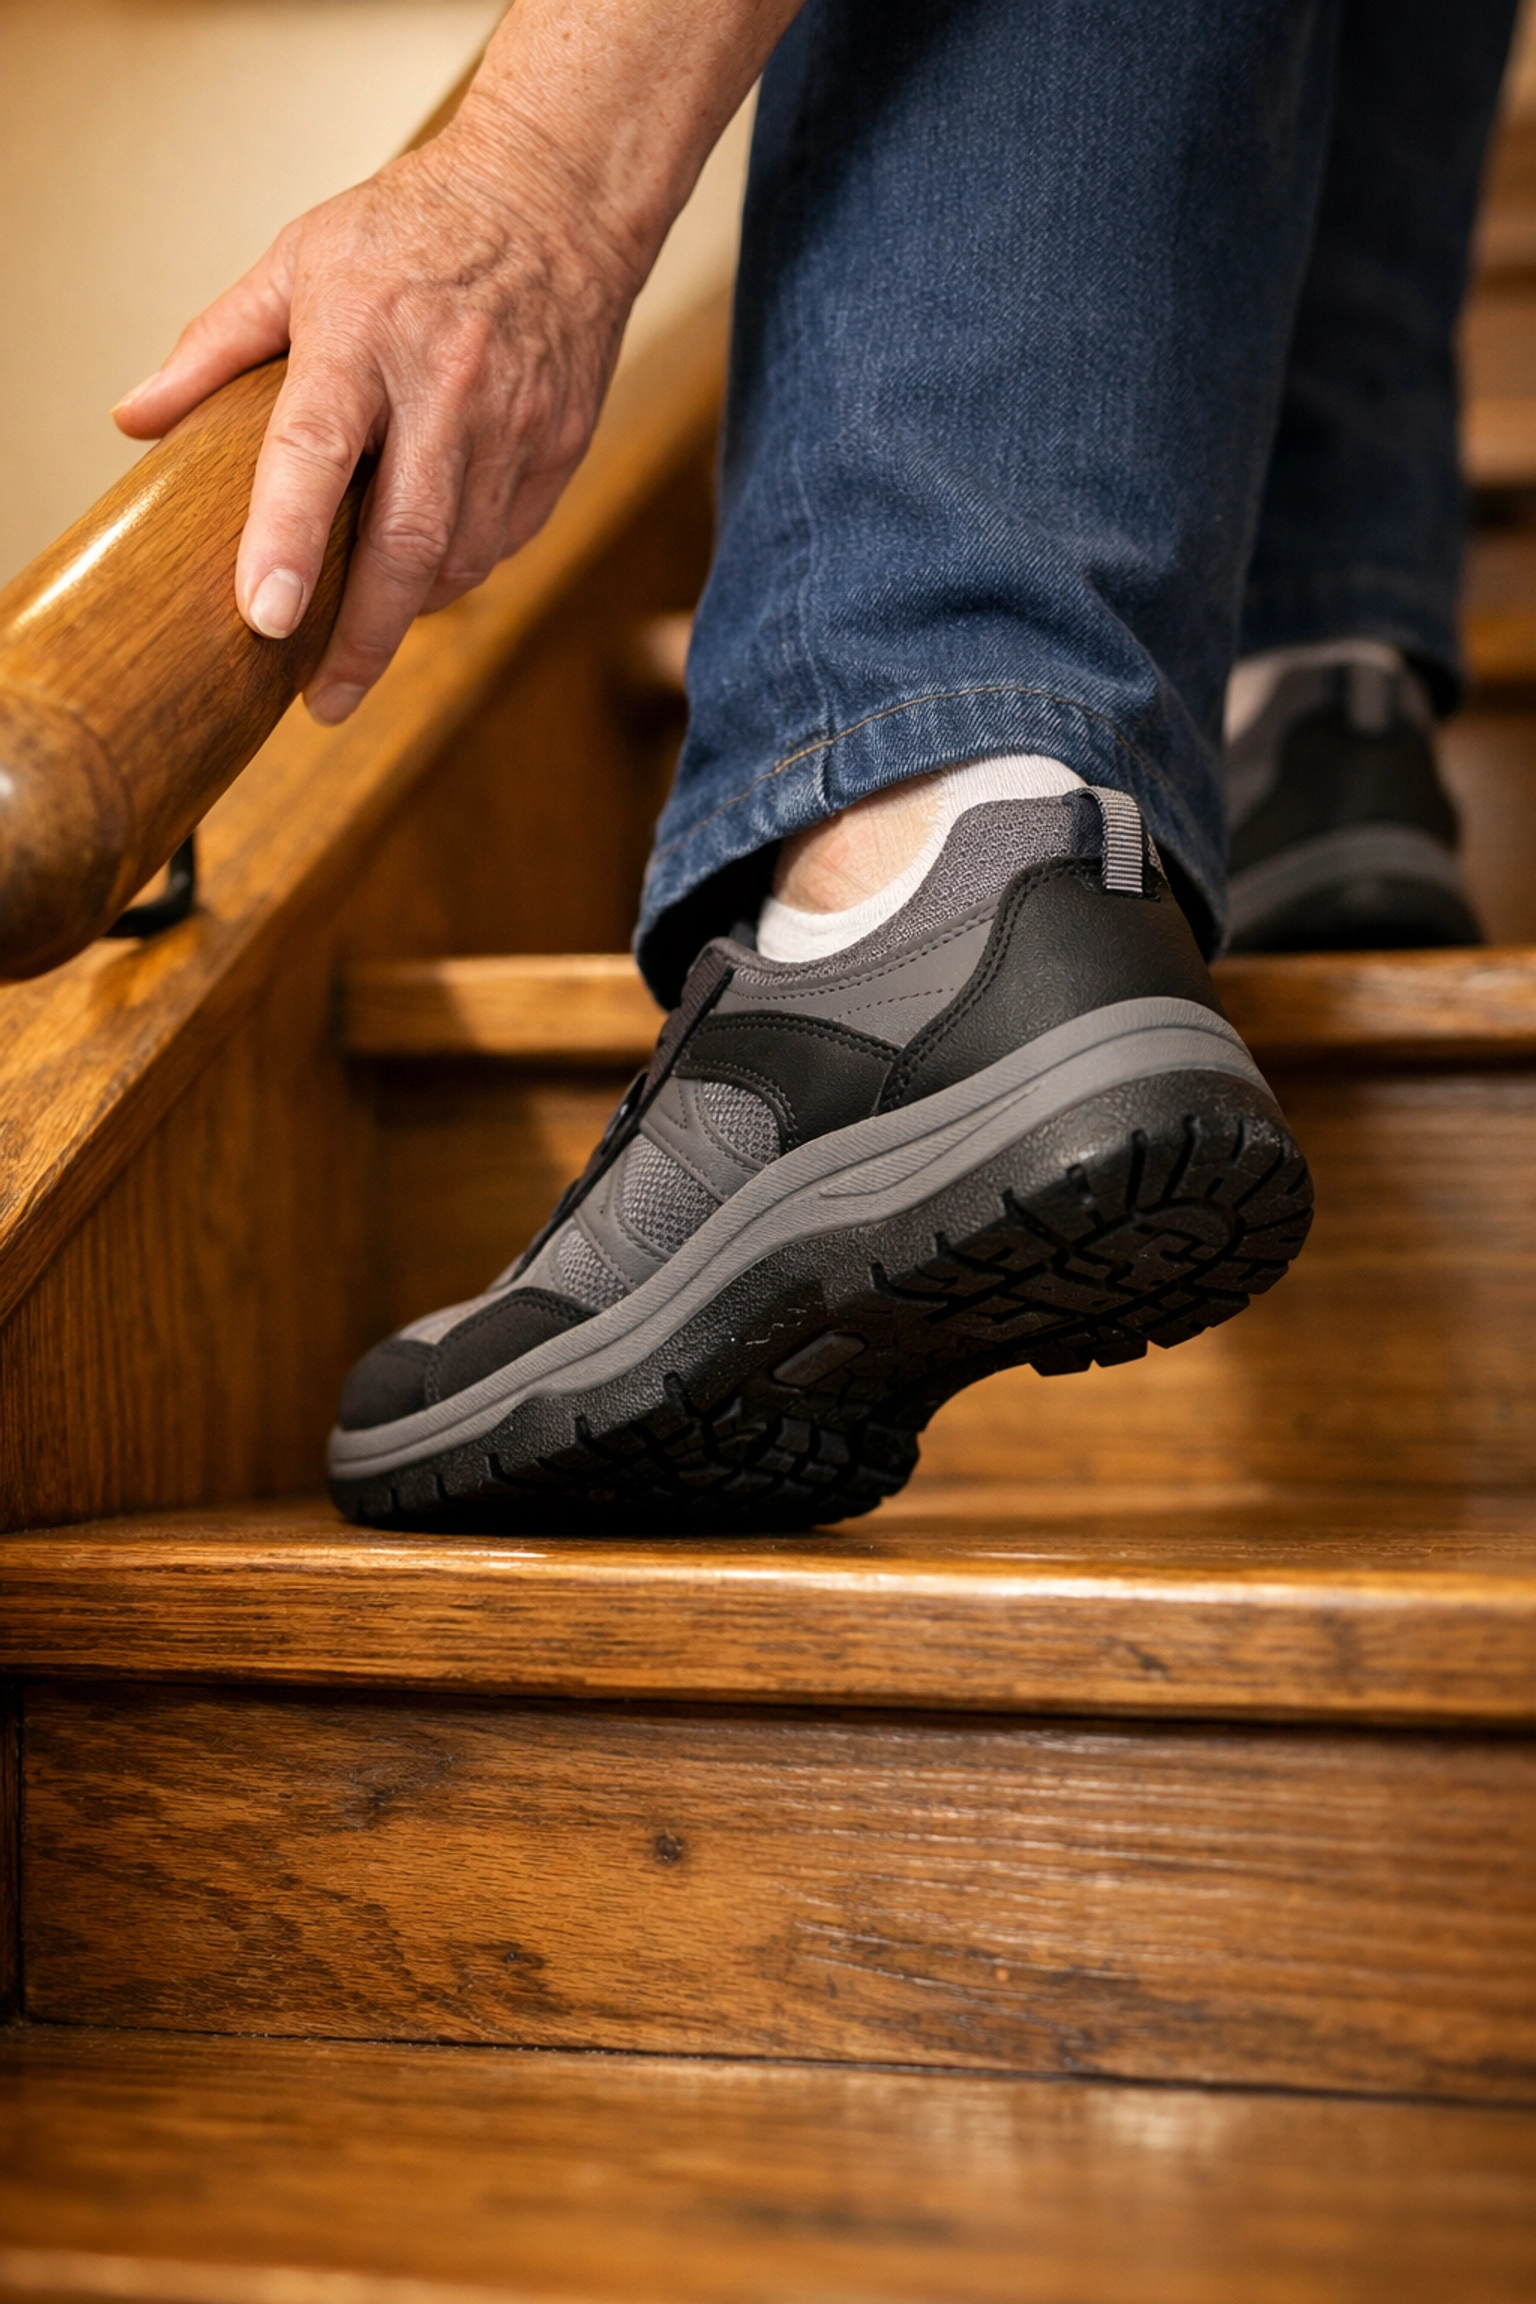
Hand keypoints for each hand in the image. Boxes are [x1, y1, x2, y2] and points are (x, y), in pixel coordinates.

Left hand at [114, 133, 638, 723]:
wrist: (556, 199)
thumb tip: (135, 419)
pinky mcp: (559, 450)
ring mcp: (513, 424)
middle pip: (404, 542)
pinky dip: (457, 572)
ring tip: (365, 629)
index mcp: (363, 335)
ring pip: (459, 559)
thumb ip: (216, 346)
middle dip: (363, 638)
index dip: (286, 541)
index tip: (264, 619)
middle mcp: (445, 386)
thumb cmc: (412, 229)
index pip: (315, 452)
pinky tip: (424, 571)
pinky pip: (502, 544)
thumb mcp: (299, 260)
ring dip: (407, 609)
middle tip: (324, 701)